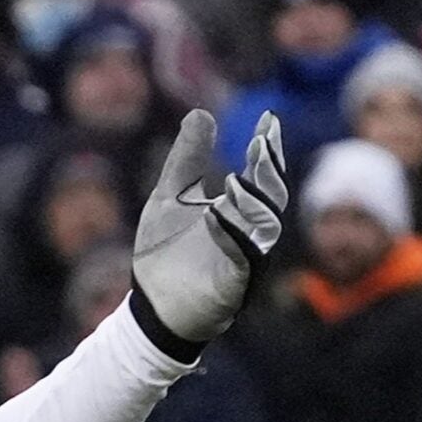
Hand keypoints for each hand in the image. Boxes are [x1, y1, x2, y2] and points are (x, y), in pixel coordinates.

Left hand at [131, 108, 286, 353]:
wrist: (151, 307)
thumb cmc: (164, 253)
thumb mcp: (169, 199)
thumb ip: (186, 161)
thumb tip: (200, 113)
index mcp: (237, 209)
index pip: (261, 174)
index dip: (267, 148)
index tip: (268, 120)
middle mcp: (248, 231)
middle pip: (270, 196)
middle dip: (267, 170)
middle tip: (262, 141)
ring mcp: (244, 258)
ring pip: (262, 227)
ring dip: (253, 201)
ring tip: (238, 178)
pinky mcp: (234, 285)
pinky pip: (243, 259)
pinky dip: (235, 236)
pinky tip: (220, 215)